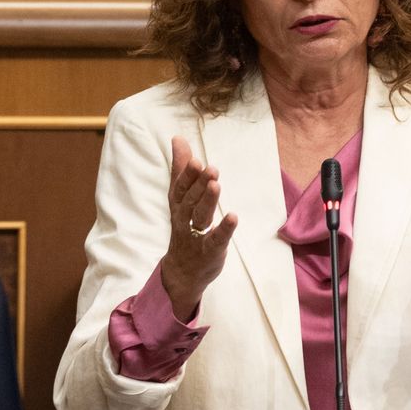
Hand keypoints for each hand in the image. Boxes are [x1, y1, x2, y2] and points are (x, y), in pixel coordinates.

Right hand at [161, 136, 237, 320]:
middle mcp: (183, 219)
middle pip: (190, 200)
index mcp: (178, 205)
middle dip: (199, 184)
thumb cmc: (183, 226)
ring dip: (208, 201)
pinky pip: (216, 239)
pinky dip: (224, 229)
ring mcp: (196, 236)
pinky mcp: (210, 251)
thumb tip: (178, 139)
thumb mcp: (180, 198)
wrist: (182, 271)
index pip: (180, 187)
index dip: (186, 174)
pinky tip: (233, 217)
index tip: (195, 159)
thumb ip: (180, 169)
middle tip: (210, 168)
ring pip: (200, 217)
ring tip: (216, 185)